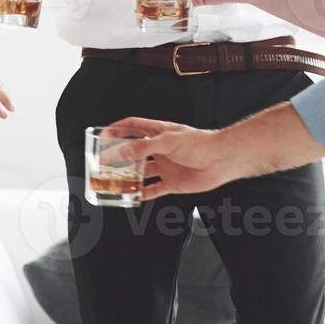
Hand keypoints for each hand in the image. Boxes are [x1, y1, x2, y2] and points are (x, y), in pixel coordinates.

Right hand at [108, 117, 236, 198]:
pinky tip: (133, 197)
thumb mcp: (169, 141)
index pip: (134, 127)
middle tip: (103, 162)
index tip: (103, 134)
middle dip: (119, 156)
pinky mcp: (172, 182)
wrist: (221, 160)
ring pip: (141, 172)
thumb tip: (123, 151)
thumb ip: (145, 146)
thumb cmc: (200, 144)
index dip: (118, 129)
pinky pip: (153, 189)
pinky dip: (143, 194)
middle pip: (134, 151)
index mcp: (159, 133)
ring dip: (128, 177)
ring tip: (114, 181)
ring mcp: (166, 166)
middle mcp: (160, 149)